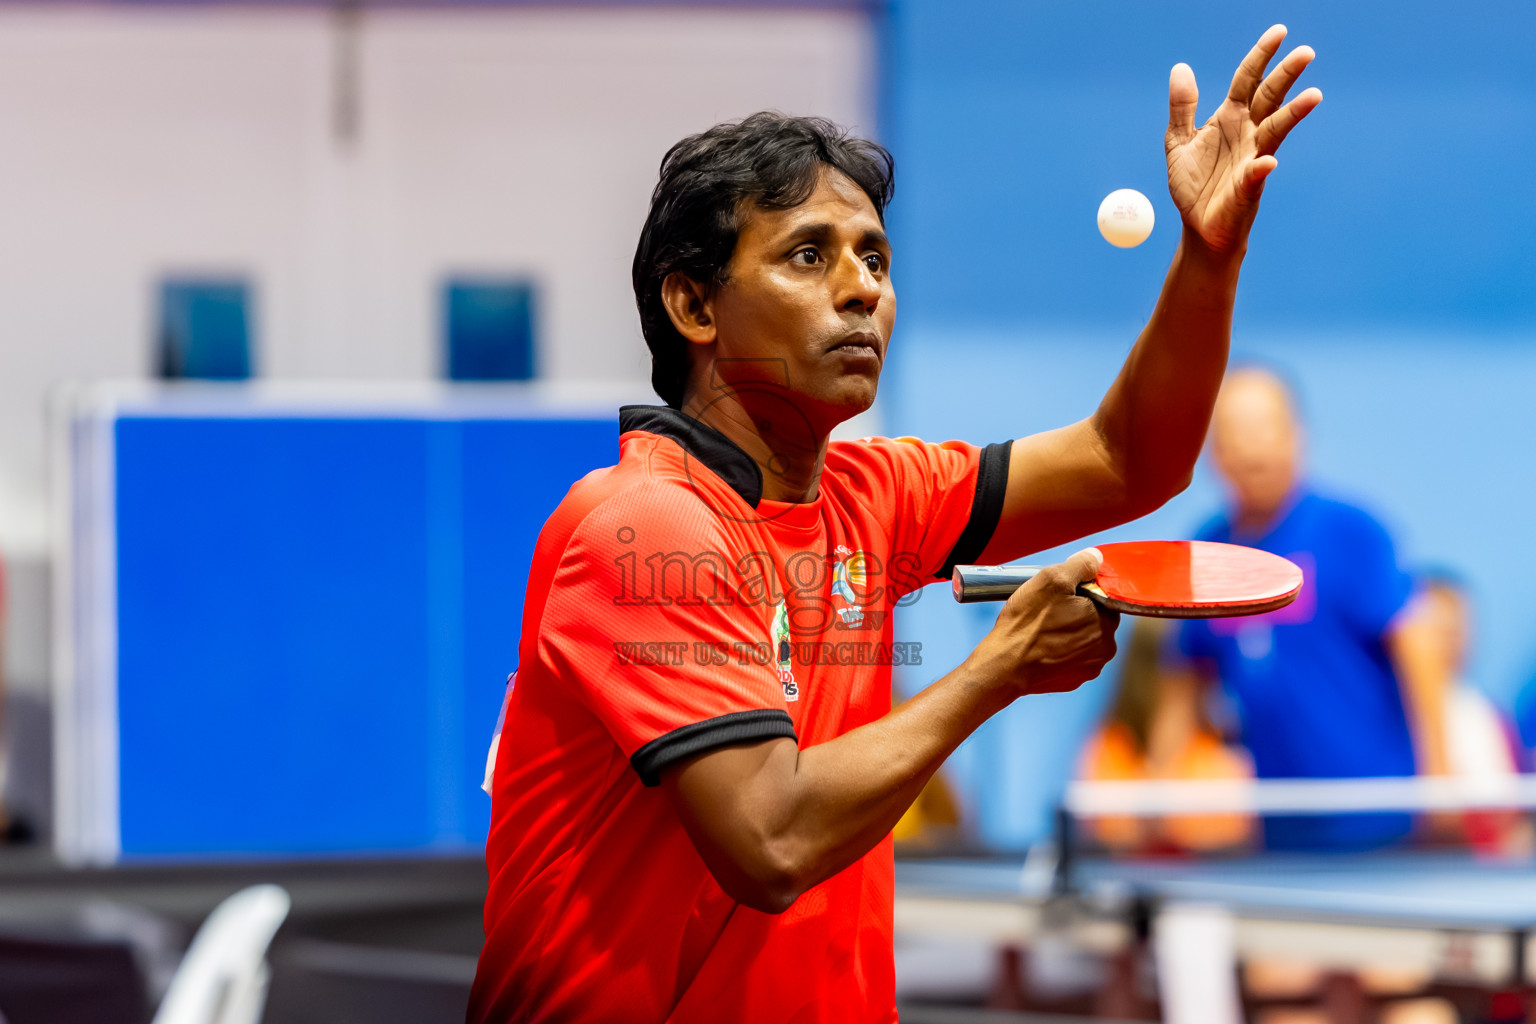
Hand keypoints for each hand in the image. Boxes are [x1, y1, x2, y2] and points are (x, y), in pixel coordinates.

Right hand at [969, 547, 1119, 696]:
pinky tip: (1040, 647)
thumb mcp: (1052, 579)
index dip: (1080, 590)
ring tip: (1041, 629)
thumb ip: (1081, 564)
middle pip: (1094, 619)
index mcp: (1107, 620)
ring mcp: (1090, 667)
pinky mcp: (1073, 680)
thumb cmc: (1026, 623)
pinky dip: (1058, 651)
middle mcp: (1106, 647)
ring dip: (1066, 632)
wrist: (1005, 666)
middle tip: (1046, 610)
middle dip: (1074, 612)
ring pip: (1082, 639)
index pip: (1102, 596)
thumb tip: (1096, 558)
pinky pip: (1070, 658)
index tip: (1058, 593)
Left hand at [1166, 24, 1321, 254]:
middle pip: (1270, 97)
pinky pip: (1257, 175)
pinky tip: (1267, 162)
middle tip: (1306, 52)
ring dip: (1293, 114)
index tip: (1280, 31)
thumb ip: (1182, 107)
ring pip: (1276, 130)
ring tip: (1313, 95)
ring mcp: (1253, 158)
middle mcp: (1248, 133)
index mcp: (1230, 118)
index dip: (1261, 56)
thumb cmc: (1194, 184)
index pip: (1248, 80)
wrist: (1198, 226)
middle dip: (1286, 75)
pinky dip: (1262, 168)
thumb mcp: (1178, 141)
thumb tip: (1181, 68)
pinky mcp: (1249, 187)